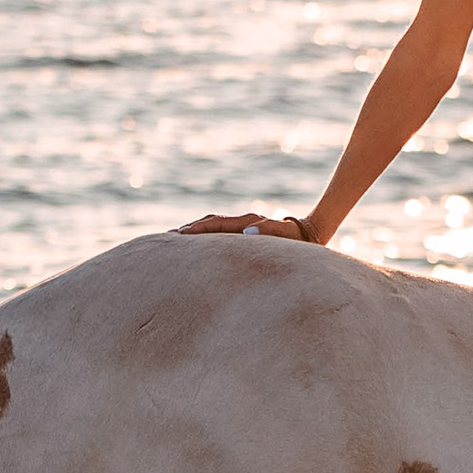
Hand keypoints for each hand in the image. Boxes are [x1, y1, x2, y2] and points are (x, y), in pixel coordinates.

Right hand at [179, 210, 311, 238]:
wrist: (307, 234)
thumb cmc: (297, 239)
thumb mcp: (287, 235)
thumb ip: (270, 231)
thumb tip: (248, 232)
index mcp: (247, 222)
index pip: (217, 225)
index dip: (197, 230)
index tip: (178, 235)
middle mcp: (241, 222)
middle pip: (209, 223)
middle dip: (188, 230)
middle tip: (164, 239)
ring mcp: (240, 228)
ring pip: (211, 228)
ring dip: (193, 234)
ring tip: (172, 243)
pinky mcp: (241, 235)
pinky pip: (218, 236)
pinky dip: (203, 239)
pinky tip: (192, 250)